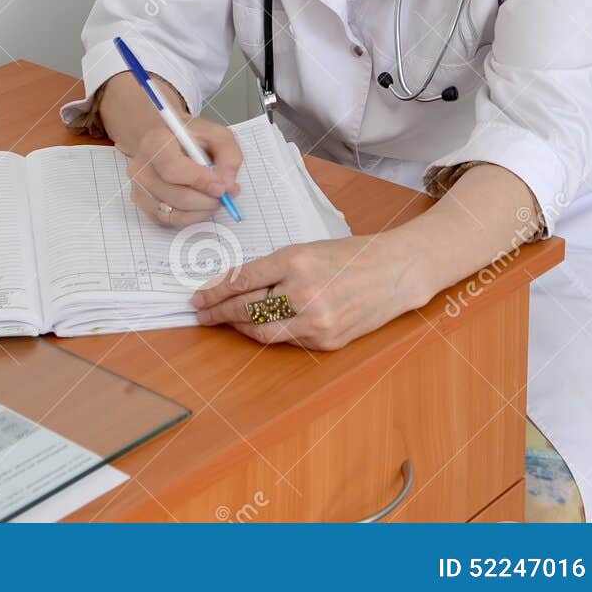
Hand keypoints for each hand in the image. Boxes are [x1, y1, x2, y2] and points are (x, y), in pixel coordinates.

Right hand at [126, 116, 242, 225]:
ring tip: (214, 197)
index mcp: (155, 142)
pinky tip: (200, 203)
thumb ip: (228, 154)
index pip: (173, 169)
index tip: (221, 187)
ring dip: (202, 210)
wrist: (164, 140)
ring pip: (176, 213)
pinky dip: (192, 217)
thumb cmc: (189, 137)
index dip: (200, 182)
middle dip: (208, 200)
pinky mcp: (143, 205)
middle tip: (225, 195)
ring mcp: (139, 189)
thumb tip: (228, 184)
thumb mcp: (215, 134)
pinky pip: (171, 221)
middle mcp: (141, 167)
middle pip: (177, 196)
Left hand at [191, 234, 427, 349]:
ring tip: (226, 321)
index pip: (241, 280)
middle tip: (201, 313)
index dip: (214, 291)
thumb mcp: (305, 250)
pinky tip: (259, 327)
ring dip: (240, 327)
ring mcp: (316, 321)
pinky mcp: (326, 341)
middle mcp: (303, 292)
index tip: (197, 297)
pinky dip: (270, 333)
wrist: (394, 272)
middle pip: (246, 309)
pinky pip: (288, 340)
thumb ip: (272, 268)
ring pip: (263, 331)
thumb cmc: (348, 255)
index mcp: (295, 260)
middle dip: (219, 312)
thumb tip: (233, 285)